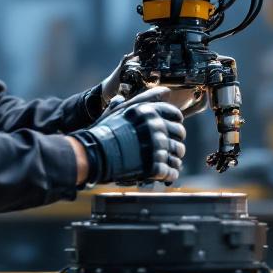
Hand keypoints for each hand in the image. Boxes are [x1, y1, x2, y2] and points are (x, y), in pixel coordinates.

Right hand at [70, 88, 185, 184]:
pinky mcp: (154, 166)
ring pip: (178, 153)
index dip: (176, 122)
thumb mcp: (112, 113)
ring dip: (173, 159)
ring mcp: (156, 146)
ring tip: (167, 163)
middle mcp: (155, 126)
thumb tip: (120, 97)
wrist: (93, 155)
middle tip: (169, 149)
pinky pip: (172, 171)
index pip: (175, 114)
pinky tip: (164, 176)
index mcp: (148, 112)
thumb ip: (121, 105)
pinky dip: (169, 175)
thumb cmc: (102, 134)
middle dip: (175, 141)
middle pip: (180, 134)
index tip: (173, 130)